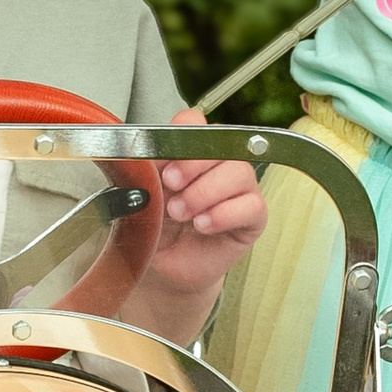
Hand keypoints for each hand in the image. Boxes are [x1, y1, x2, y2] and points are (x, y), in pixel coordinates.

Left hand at [132, 152, 266, 337]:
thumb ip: (144, 174)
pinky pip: (251, 205)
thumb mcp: (142, 196)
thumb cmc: (154, 229)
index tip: (164, 166)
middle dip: (192, 167)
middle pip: (221, 144)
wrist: (162, 269)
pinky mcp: (252, 217)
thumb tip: (138, 159)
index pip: (194, 122)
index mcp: (188, 152)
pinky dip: (223, 215)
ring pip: (239, 172)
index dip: (183, 139)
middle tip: (171, 188)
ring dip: (205, 193)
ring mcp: (239, 189)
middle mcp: (218, 165)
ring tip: (182, 214)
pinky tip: (203, 226)